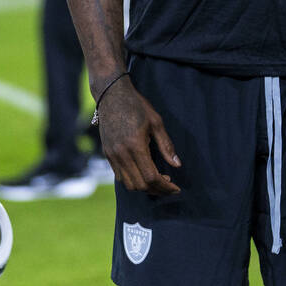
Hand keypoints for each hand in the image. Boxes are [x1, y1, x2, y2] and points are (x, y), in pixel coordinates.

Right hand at [96, 77, 180, 195]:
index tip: (175, 188)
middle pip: (140, 185)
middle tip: (169, 185)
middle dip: (157, 190)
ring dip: (144, 187)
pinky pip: (120, 176)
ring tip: (156, 181)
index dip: (165, 186)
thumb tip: (177, 165)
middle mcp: (122, 153)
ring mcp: (112, 155)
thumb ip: (166, 145)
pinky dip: (133, 181)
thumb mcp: (156, 122)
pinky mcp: (107, 154)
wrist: (112, 95)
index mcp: (135, 145)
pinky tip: (142, 173)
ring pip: (129, 184)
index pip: (151, 177)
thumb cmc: (137, 106)